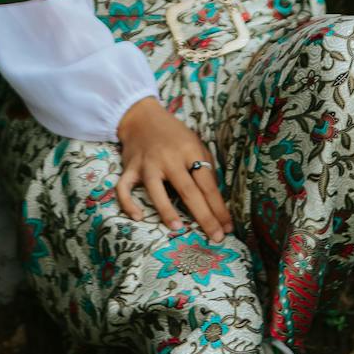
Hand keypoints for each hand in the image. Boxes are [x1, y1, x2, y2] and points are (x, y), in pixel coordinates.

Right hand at [115, 97, 233, 241]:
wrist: (142, 116)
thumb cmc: (174, 134)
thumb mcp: (195, 143)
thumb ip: (205, 166)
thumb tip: (215, 197)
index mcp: (189, 150)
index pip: (207, 183)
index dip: (219, 207)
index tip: (228, 227)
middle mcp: (168, 157)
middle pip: (188, 190)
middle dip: (204, 216)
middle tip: (216, 237)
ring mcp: (147, 163)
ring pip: (156, 190)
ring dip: (167, 210)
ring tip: (178, 229)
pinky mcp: (130, 167)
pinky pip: (125, 188)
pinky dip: (128, 203)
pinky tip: (138, 217)